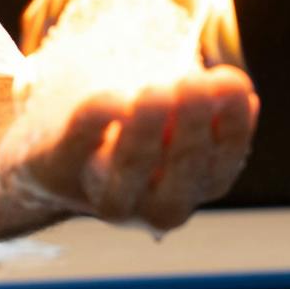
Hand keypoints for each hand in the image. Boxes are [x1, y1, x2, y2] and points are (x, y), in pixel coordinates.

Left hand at [7, 65, 257, 231]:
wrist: (54, 168)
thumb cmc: (131, 137)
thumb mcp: (176, 125)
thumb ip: (205, 105)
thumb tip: (235, 86)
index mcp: (195, 187)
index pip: (225, 160)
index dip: (233, 123)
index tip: (233, 83)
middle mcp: (156, 205)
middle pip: (182, 168)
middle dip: (190, 125)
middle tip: (193, 84)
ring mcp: (106, 194)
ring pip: (131, 166)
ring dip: (147, 129)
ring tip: (156, 92)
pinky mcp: (58, 170)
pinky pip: (79, 143)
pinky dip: (96, 120)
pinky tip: (115, 99)